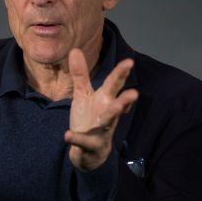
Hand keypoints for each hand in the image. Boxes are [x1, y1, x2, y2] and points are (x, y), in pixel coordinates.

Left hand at [64, 48, 138, 170]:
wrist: (90, 151)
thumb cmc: (90, 118)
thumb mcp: (83, 95)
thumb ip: (80, 74)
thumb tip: (75, 49)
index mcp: (105, 99)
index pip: (113, 84)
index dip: (121, 73)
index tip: (129, 62)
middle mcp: (106, 113)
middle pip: (117, 104)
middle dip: (125, 99)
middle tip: (134, 93)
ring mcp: (101, 130)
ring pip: (109, 122)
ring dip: (113, 115)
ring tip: (119, 108)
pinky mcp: (91, 144)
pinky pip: (84, 142)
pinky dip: (76, 139)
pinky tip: (67, 135)